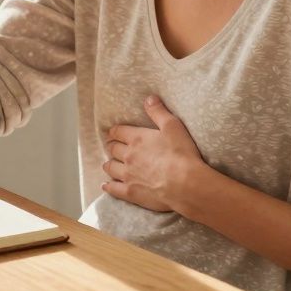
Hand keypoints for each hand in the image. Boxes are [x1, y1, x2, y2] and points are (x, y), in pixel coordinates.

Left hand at [102, 96, 206, 213]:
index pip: (119, 132)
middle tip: (111, 146)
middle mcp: (129, 156)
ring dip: (109, 164)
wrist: (185, 183)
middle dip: (111, 146)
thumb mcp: (173, 126)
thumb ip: (158, 112)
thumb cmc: (181, 154)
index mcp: (137, 139)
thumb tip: (149, 98)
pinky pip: (114, 189)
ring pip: (111, 168)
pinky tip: (105, 186)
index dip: (115, 131)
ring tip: (108, 164)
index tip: (113, 132)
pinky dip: (108, 186)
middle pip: (113, 149)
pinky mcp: (131, 193)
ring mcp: (128, 175)